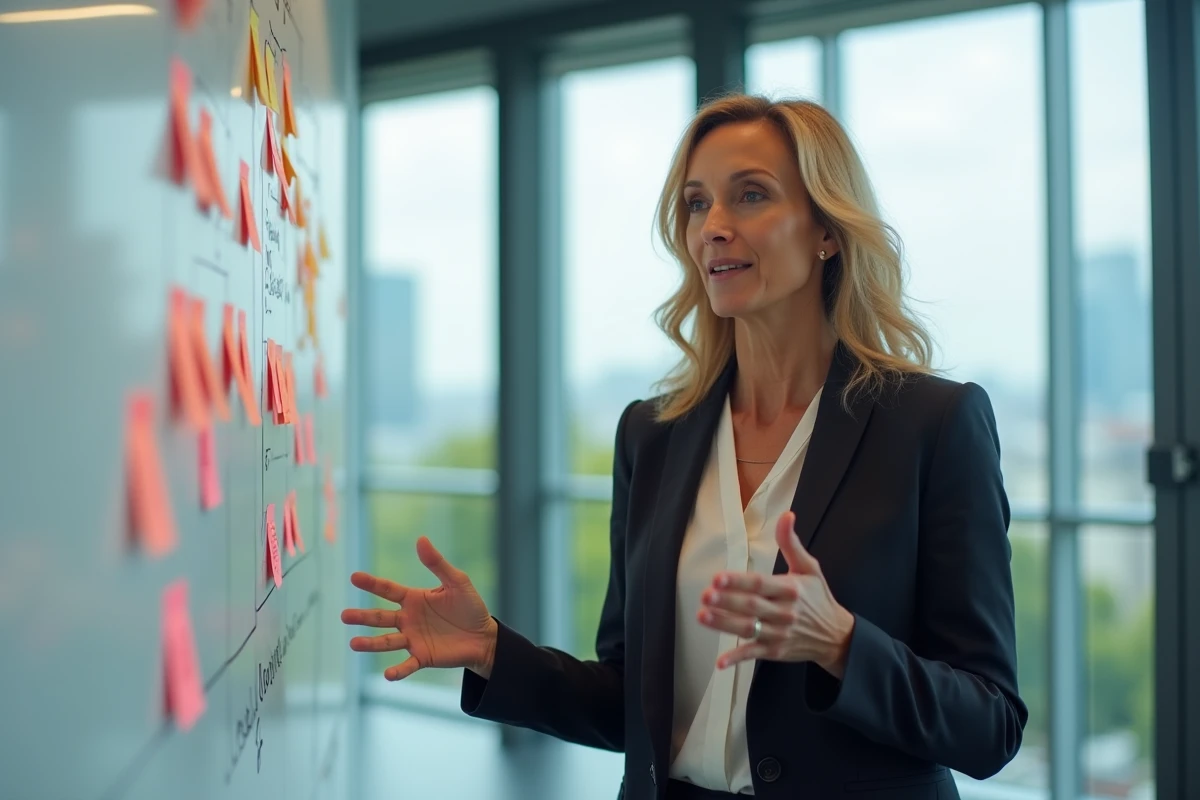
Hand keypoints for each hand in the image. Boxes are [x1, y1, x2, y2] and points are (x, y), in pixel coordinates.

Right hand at [341, 536, 498, 680]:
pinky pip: (407, 665)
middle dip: (363, 617)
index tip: (354, 577)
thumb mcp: (457, 582)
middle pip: (381, 618)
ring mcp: (413, 639)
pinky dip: (398, 670)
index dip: (372, 584)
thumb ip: (437, 563)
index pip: (388, 590)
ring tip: (354, 643)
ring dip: (371, 643)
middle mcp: (408, 619)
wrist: (485, 636)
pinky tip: (388, 674)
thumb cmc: (470, 607)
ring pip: (387, 641)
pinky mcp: (423, 657)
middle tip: (344, 615)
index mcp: (414, 599)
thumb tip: (421, 539)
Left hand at [698, 510, 854, 676]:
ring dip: (724, 624)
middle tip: (706, 595)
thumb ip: (791, 543)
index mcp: (790, 589)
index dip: (739, 581)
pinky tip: (720, 662)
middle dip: (727, 601)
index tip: (718, 578)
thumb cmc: (818, 598)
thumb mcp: (809, 568)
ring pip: (749, 629)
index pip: (760, 584)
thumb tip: (787, 515)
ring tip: (703, 616)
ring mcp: (779, 634)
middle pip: (752, 607)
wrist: (836, 636)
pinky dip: (737, 658)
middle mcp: (784, 612)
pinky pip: (754, 654)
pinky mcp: (775, 651)